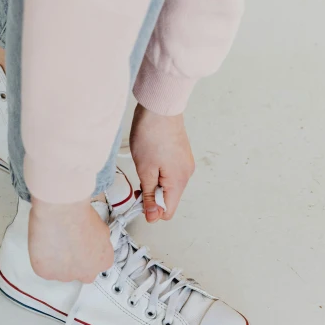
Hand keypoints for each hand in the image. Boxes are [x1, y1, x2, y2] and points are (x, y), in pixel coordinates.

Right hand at [29, 198, 113, 282]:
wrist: (62, 212)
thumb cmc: (81, 215)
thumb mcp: (101, 228)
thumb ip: (99, 242)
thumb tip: (92, 241)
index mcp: (103, 261)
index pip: (96, 265)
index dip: (86, 254)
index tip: (79, 246)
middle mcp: (87, 274)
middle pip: (80, 272)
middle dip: (73, 262)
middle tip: (65, 244)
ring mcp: (66, 276)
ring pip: (60, 272)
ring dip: (57, 260)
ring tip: (53, 240)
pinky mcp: (47, 273)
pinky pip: (44, 268)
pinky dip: (42, 258)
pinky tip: (44, 243)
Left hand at [130, 103, 194, 222]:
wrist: (159, 107)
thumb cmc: (151, 134)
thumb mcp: (145, 171)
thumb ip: (149, 196)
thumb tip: (153, 216)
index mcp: (179, 181)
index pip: (168, 212)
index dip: (151, 210)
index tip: (138, 199)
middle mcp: (186, 174)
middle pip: (168, 199)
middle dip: (151, 195)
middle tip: (138, 181)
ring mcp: (185, 164)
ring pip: (168, 186)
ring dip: (154, 182)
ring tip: (144, 166)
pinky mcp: (181, 156)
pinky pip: (170, 173)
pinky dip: (159, 172)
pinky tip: (151, 159)